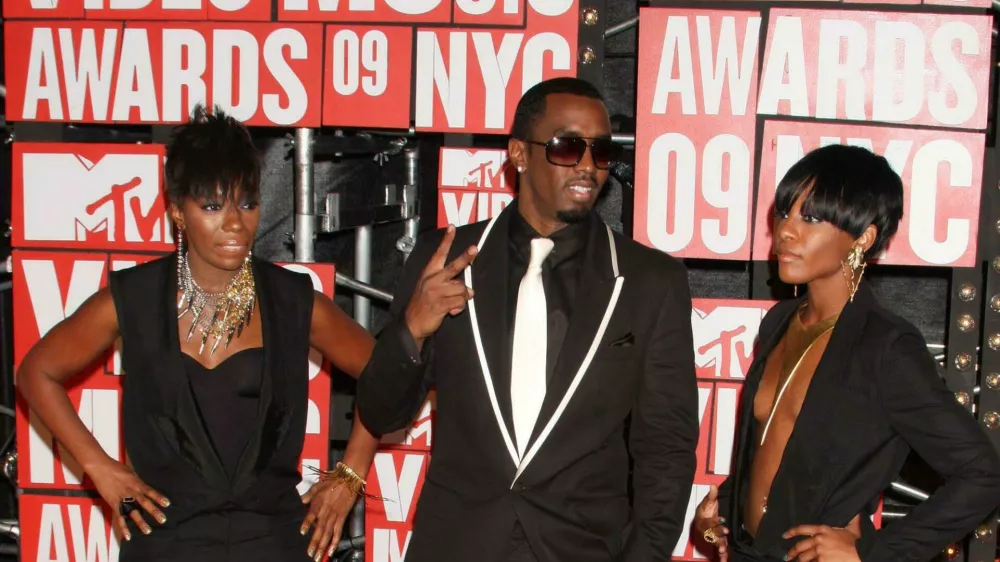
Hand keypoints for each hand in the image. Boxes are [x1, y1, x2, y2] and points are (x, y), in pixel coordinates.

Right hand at [89, 459, 169, 540]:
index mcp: (137, 483)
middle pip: (144, 503)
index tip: (167, 504)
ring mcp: (122, 499)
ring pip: (133, 512)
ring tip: (148, 531)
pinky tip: (128, 536)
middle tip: (162, 519)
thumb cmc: (116, 467)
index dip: (159, 498)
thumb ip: (138, 481)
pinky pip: (119, 517)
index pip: (150, 492)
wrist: (101, 468)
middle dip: (154, 512)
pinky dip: (123, 527)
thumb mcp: (131, 473)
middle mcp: (131, 492)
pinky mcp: (113, 504)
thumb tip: (143, 487)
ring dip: (140, 522)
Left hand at [300, 480, 358, 561]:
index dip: (308, 523)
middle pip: (320, 528)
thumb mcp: (317, 485)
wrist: (349, 479)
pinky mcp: (343, 517)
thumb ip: (309, 494)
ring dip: (323, 545)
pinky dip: (335, 541)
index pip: (312, 514)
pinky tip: (332, 550)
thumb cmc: (332, 481)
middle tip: (310, 554)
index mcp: (319, 502)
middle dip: (315, 542)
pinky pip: (339, 531)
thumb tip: (301, 501)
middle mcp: (327, 511)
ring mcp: (335, 515)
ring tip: (318, 556)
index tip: (302, 532)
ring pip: (329, 533)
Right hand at [404, 225, 477, 341]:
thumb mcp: (430, 288)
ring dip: (462, 297)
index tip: (452, 228)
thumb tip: (469, 290)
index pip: (439, 253)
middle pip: (454, 266)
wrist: (412, 322)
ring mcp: (437, 292)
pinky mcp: (441, 304)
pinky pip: (460, 302)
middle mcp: (433, 280)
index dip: (446, 240)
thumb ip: (449, 285)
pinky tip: (452, 311)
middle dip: (465, 258)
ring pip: (462, 288)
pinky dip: (460, 307)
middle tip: (474, 249)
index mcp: (429, 272)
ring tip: (455, 303)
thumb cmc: (423, 303)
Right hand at [693, 484, 728, 561]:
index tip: (722, 519)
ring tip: (723, 549)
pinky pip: (719, 549)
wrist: (702, 519)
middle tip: (726, 531)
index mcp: (702, 521)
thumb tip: (713, 485)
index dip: (714, 521)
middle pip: (711, 533)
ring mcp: (711, 537)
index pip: (708, 521)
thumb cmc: (705, 510)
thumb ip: (711, 495)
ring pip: (714, 542)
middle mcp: (705, 531)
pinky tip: (724, 559)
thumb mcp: (708, 502)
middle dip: (718, 533)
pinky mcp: (717, 542)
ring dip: (719, 545)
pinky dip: (721, 555)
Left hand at [784, 516, 862, 561]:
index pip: (802, 529)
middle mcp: (818, 539)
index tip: (784, 536)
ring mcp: (819, 551)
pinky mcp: (822, 561)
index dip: (792, 532)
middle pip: (800, 546)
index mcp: (823, 529)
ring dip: (799, 561)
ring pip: (804, 558)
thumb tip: (855, 512)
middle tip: (787, 556)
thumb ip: (849, 520)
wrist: (862, 554)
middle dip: (792, 552)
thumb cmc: (857, 542)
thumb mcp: (851, 528)